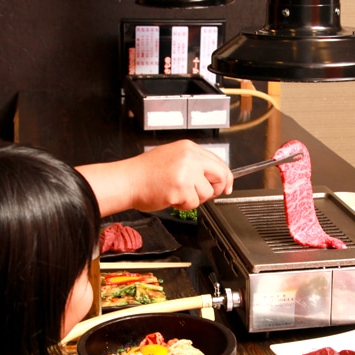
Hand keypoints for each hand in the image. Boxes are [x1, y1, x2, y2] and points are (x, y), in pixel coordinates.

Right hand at [79, 139, 233, 215]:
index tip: (227, 187)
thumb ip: (194, 164)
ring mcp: (186, 172)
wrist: (127, 180)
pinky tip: (171, 197)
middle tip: (203, 194)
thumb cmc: (146, 173)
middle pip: (221, 175)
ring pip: (207, 193)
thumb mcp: (173, 157)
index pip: (218, 162)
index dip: (225, 177)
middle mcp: (190, 158)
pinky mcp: (181, 188)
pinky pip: (194, 203)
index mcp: (189, 148)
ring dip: (194, 199)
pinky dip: (184, 205)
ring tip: (177, 193)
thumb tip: (213, 176)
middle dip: (216, 189)